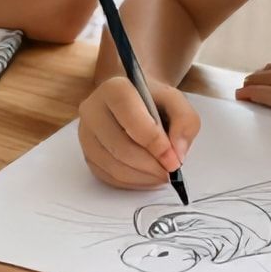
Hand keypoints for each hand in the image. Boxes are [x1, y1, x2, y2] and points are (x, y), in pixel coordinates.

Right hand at [77, 75, 199, 189]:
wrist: (134, 102)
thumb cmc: (154, 101)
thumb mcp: (176, 101)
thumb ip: (185, 121)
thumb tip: (176, 153)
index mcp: (114, 89)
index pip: (131, 117)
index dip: (154, 143)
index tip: (174, 159)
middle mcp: (92, 109)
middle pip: (120, 147)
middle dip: (151, 166)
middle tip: (171, 172)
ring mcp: (86, 134)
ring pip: (113, 166)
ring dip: (143, 177)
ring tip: (162, 175)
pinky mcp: (87, 154)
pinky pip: (108, 177)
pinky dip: (133, 183)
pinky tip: (148, 176)